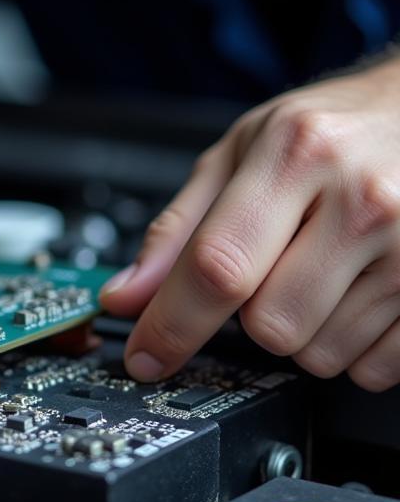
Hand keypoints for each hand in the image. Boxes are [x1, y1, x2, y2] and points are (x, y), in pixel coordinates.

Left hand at [102, 54, 399, 391]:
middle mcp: (363, 199)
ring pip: (320, 354)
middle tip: (272, 265)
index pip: (219, 265)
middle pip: (269, 324)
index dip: (172, 323)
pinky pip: (374, 369)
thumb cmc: (329, 132)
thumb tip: (126, 295)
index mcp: (298, 154)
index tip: (145, 355)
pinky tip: (357, 291)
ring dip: (302, 330)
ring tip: (321, 269)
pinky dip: (352, 347)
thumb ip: (178, 229)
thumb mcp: (240, 153)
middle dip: (251, 314)